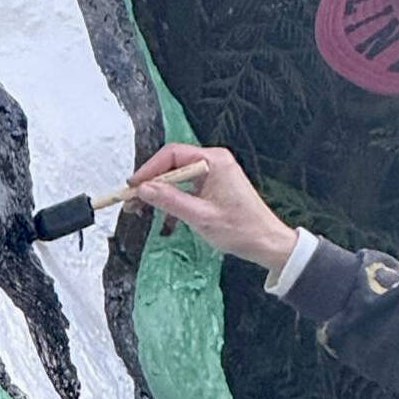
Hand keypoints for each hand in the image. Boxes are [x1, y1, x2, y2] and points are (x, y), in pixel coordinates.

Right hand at [129, 143, 297, 271]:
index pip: (171, 155)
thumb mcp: (200, 216)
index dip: (148, 170)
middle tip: (132, 200)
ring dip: (160, 193)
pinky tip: (164, 216)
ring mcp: (214, 174)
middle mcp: (214, 162)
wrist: (266, 243)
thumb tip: (144, 189)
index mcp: (214, 161)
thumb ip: (170, 200)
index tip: (133, 186)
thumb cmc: (242, 229)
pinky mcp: (214, 186)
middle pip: (172, 164)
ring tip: (142, 209)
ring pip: (177, 177)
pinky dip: (173, 199)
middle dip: (151, 183)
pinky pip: (186, 187)